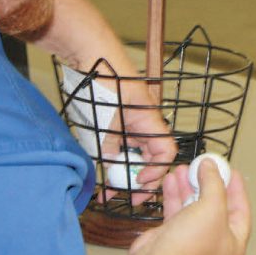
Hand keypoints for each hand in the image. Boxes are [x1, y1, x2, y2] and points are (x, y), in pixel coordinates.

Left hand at [98, 78, 176, 205]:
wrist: (90, 56)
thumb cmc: (104, 83)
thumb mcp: (105, 122)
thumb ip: (110, 146)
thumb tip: (111, 166)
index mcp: (149, 121)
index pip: (165, 152)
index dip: (156, 171)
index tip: (138, 182)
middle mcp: (143, 123)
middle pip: (150, 157)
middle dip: (140, 181)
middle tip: (128, 198)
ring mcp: (129, 122)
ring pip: (134, 154)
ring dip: (124, 173)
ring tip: (108, 192)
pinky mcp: (115, 121)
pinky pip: (120, 146)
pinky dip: (113, 160)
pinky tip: (100, 172)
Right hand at [130, 159, 250, 254]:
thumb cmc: (191, 246)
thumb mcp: (213, 206)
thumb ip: (214, 183)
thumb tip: (211, 166)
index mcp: (234, 243)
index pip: (241, 210)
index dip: (236, 188)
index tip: (230, 171)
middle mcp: (214, 244)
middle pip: (215, 207)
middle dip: (208, 184)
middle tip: (204, 167)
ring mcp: (192, 242)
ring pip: (193, 207)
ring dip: (189, 186)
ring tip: (185, 169)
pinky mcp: (172, 238)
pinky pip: (176, 212)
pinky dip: (174, 195)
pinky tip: (172, 180)